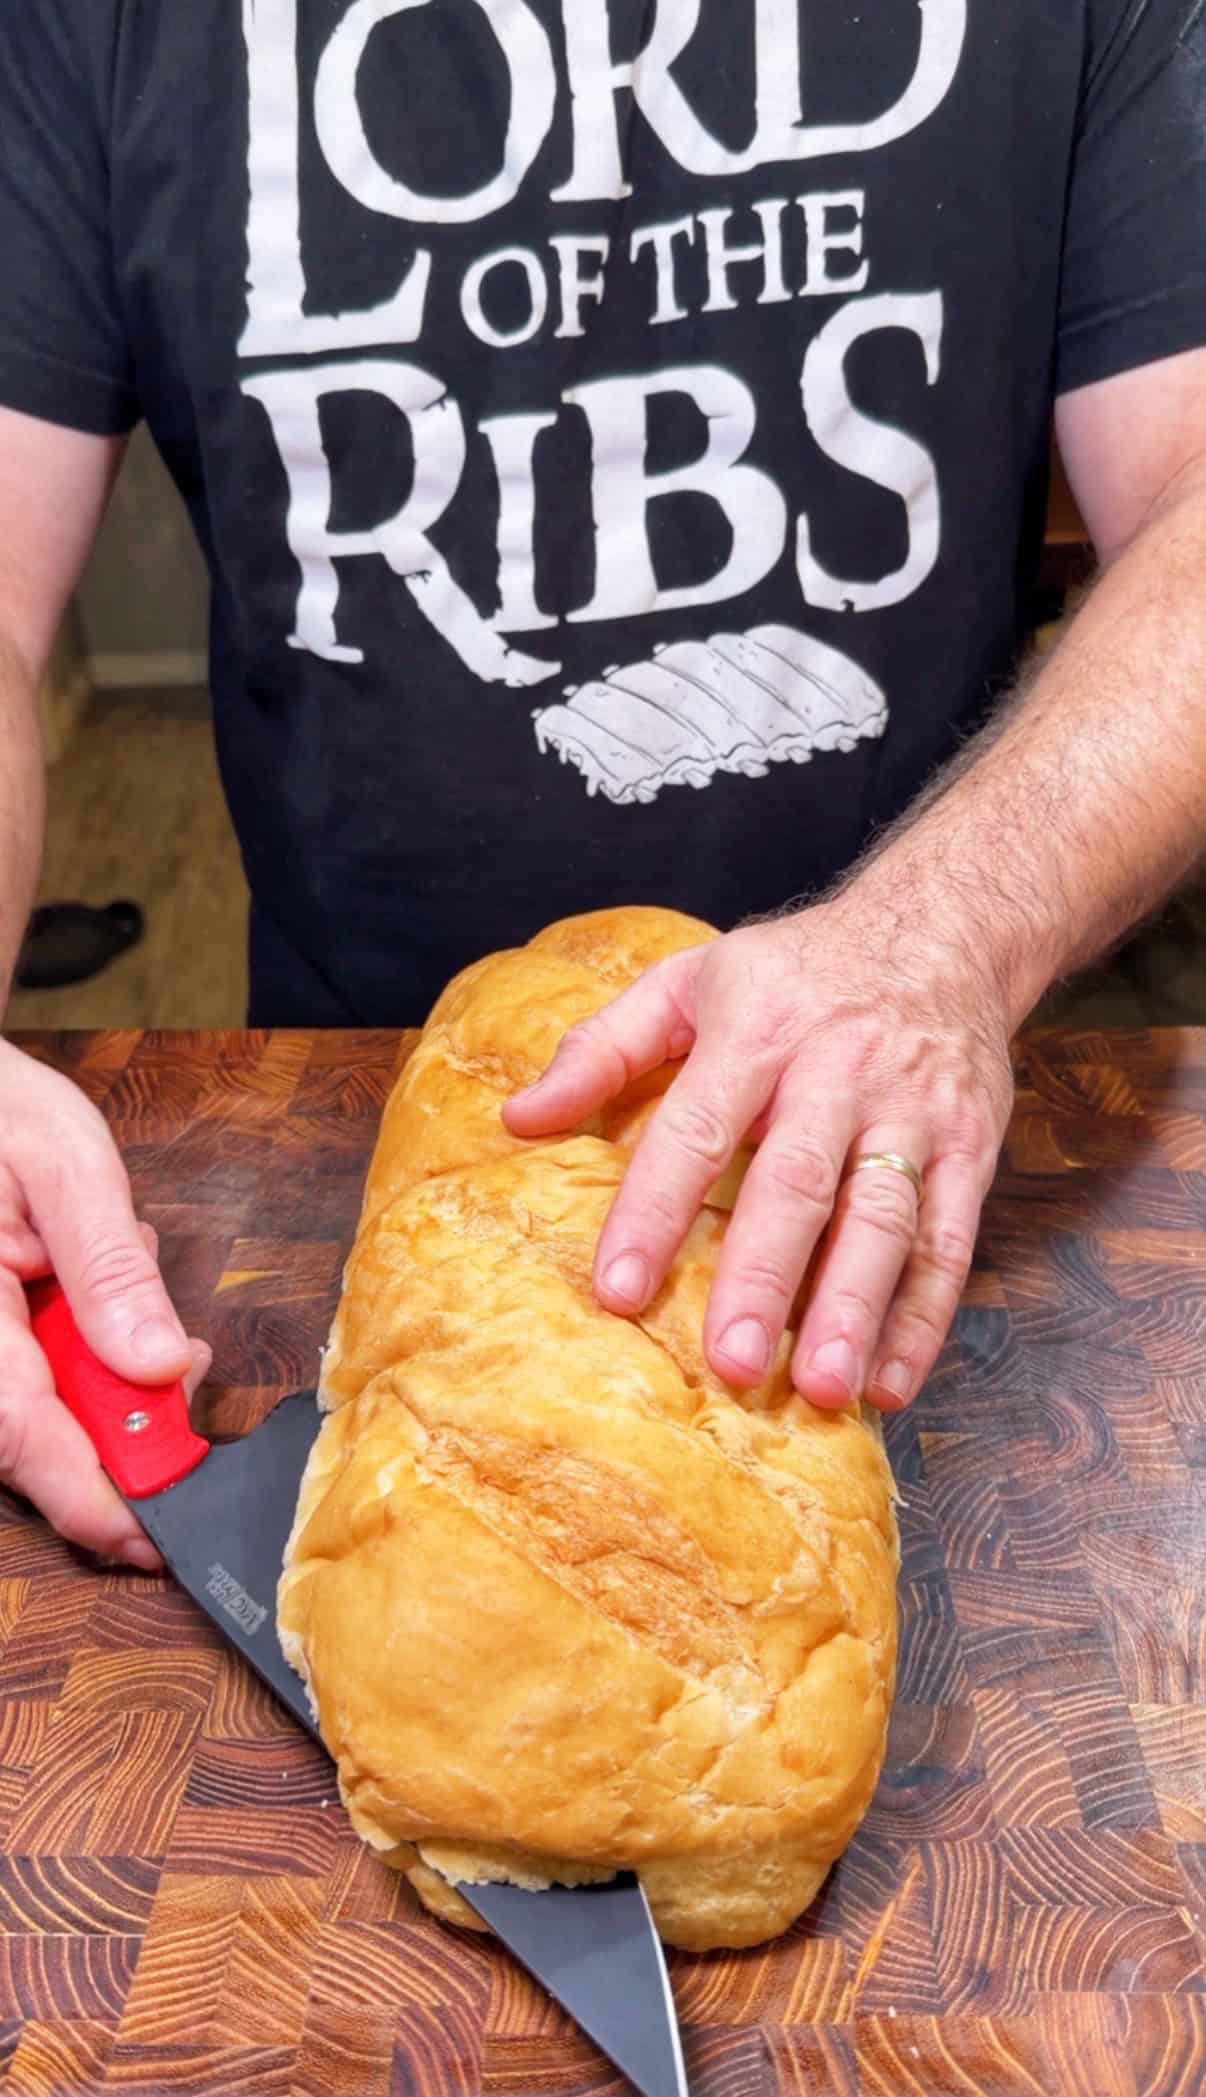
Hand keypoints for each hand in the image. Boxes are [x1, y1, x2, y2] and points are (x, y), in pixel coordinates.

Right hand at [0, 1040, 209, 1565]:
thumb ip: (109, 1270)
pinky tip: (108, 1311)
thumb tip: (160, 1365)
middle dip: (120, 1431)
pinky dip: (84, 1365)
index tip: (149, 1536)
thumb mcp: (67, 1166)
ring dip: (106, 1391)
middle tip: (183, 1388)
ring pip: (36, 1415)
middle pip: (29, 1440)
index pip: (18, 1433)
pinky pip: (31, 1384)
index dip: (86, 1497)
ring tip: (141, 1314)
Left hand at [503, 903, 1012, 1409]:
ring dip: (857, 1307)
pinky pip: (949, 1240)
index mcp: (756, 1031)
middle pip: (799, 1182)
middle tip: (733, 1363)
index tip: (619, 1290)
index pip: (697, 1127)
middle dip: (765, 1277)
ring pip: (885, 1218)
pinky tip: (890, 1381)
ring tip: (826, 1389)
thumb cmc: (794, 973)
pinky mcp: (971, 1147)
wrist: (943, 931)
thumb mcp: (689, 981)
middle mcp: (839, 1070)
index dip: (656, 1209)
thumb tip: (518, 1118)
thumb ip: (603, 1047)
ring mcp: (913, 1112)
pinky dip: (923, 1317)